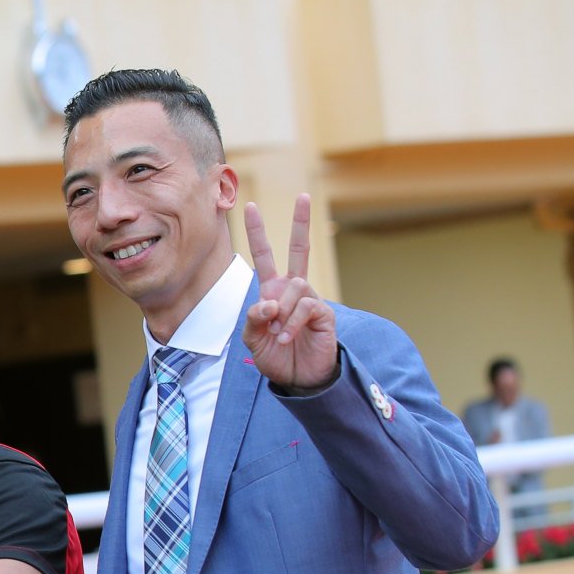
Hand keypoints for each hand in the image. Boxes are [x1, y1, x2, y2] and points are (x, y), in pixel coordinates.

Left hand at [243, 194, 338, 392]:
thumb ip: (253, 318)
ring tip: (278, 335)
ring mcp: (310, 298)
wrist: (298, 377)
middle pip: (299, 249)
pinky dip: (291, 322)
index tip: (249, 207)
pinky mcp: (323, 312)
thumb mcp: (252, 338)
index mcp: (272, 291)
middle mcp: (293, 289)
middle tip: (303, 195)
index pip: (265, 256)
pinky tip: (286, 337)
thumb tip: (268, 302)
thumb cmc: (275, 356)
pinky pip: (305, 306)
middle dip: (300, 223)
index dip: (258, 233)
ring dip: (281, 312)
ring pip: (294, 287)